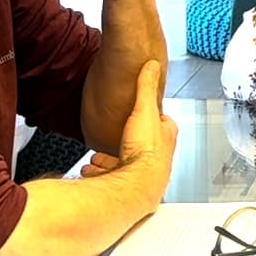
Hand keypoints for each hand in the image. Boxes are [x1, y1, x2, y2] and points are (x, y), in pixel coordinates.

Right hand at [85, 61, 177, 189]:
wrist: (138, 186)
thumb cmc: (145, 152)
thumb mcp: (145, 109)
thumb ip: (146, 87)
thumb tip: (152, 66)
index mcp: (165, 138)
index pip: (163, 125)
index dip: (152, 119)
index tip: (142, 114)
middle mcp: (157, 159)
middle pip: (141, 147)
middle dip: (126, 143)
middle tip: (115, 139)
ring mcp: (143, 175)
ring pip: (126, 165)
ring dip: (110, 162)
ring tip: (96, 158)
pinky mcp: (128, 188)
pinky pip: (112, 180)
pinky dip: (100, 175)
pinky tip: (90, 171)